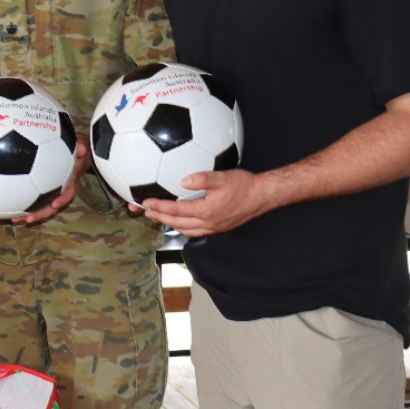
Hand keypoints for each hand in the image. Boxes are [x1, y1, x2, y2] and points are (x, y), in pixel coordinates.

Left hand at [10, 139, 88, 225]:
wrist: (73, 161)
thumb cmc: (74, 156)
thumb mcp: (79, 152)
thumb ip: (81, 150)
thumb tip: (82, 148)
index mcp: (68, 184)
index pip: (68, 194)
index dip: (62, 200)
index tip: (55, 204)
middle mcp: (59, 193)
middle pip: (51, 207)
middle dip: (41, 214)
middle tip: (29, 219)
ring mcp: (50, 195)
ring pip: (40, 208)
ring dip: (28, 215)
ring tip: (15, 219)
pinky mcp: (40, 194)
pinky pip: (33, 202)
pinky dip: (22, 207)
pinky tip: (9, 209)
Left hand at [139, 169, 272, 237]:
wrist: (263, 196)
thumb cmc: (244, 185)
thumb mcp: (222, 177)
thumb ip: (201, 178)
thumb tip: (183, 180)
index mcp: (207, 211)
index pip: (176, 211)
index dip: (159, 207)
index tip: (146, 203)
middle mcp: (209, 223)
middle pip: (177, 224)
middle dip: (160, 218)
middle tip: (146, 212)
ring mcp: (214, 228)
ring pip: (186, 230)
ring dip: (170, 224)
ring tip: (159, 217)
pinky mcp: (219, 228)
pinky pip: (196, 231)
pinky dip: (183, 227)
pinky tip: (181, 220)